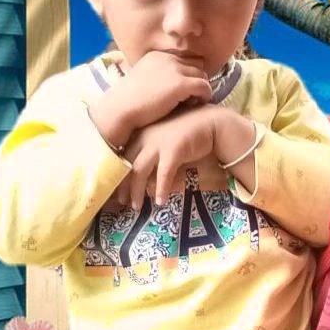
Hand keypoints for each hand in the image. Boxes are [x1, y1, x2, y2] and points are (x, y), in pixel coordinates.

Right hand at [89, 51, 211, 149]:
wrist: (119, 109)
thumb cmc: (127, 102)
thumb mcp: (142, 80)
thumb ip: (157, 77)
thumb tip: (171, 87)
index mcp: (158, 56)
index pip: (185, 58)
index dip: (188, 73)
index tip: (184, 88)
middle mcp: (168, 58)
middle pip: (197, 65)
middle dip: (196, 79)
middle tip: (192, 96)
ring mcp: (175, 70)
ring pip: (203, 75)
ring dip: (201, 88)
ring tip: (193, 102)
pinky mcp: (181, 84)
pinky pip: (204, 87)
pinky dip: (204, 96)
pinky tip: (196, 105)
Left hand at [115, 106, 258, 208]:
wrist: (212, 122)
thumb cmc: (188, 133)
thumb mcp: (164, 143)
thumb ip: (152, 157)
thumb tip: (144, 180)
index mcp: (140, 132)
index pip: (122, 157)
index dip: (118, 175)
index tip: (119, 191)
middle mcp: (145, 135)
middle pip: (127, 165)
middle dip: (124, 187)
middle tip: (124, 203)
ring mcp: (158, 141)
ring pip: (139, 170)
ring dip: (137, 191)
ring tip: (138, 207)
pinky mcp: (173, 149)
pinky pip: (163, 174)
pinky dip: (161, 189)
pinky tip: (161, 201)